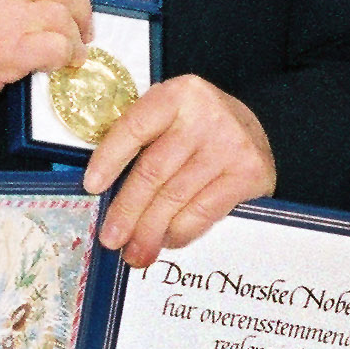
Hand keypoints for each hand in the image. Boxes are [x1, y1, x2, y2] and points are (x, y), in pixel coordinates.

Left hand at [83, 75, 277, 265]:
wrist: (257, 130)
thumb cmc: (200, 128)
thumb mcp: (172, 119)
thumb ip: (142, 143)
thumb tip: (106, 196)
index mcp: (177, 95)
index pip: (135, 128)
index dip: (110, 159)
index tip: (92, 187)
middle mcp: (205, 116)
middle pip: (154, 170)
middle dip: (128, 209)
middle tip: (111, 238)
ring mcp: (230, 146)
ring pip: (176, 197)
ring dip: (150, 231)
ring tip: (135, 253)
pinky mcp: (248, 174)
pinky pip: (203, 212)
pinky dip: (180, 231)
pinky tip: (167, 241)